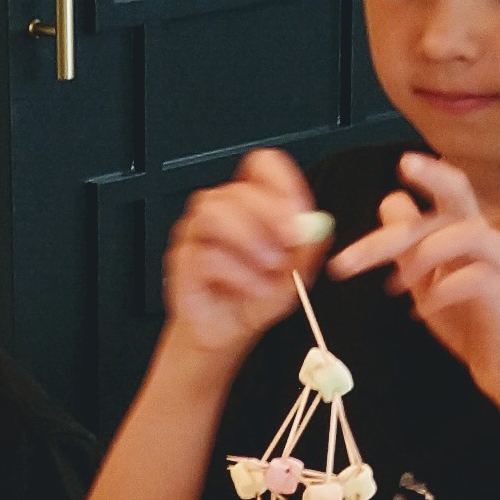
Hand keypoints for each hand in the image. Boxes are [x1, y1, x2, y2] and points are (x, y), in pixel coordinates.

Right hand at [158, 150, 324, 361]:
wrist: (226, 333)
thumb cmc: (254, 298)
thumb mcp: (295, 276)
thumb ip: (307, 250)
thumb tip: (318, 227)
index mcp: (250, 204)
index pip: (261, 166)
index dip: (282, 183)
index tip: (300, 214)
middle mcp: (220, 211)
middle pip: (238, 189)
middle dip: (270, 216)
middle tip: (290, 245)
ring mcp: (196, 232)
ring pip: (214, 213)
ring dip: (249, 241)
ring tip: (270, 269)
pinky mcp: (182, 260)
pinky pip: (205, 255)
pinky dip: (238, 273)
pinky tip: (254, 288)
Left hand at [329, 155, 499, 404]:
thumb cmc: (471, 323)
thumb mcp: (428, 281)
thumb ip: (409, 247)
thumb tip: (390, 200)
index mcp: (467, 231)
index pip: (452, 187)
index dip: (430, 172)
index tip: (403, 163)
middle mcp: (487, 238)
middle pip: (448, 208)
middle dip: (395, 229)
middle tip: (349, 261)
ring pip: (460, 235)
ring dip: (419, 259)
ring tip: (396, 287)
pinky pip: (473, 277)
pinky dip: (442, 291)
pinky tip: (423, 310)